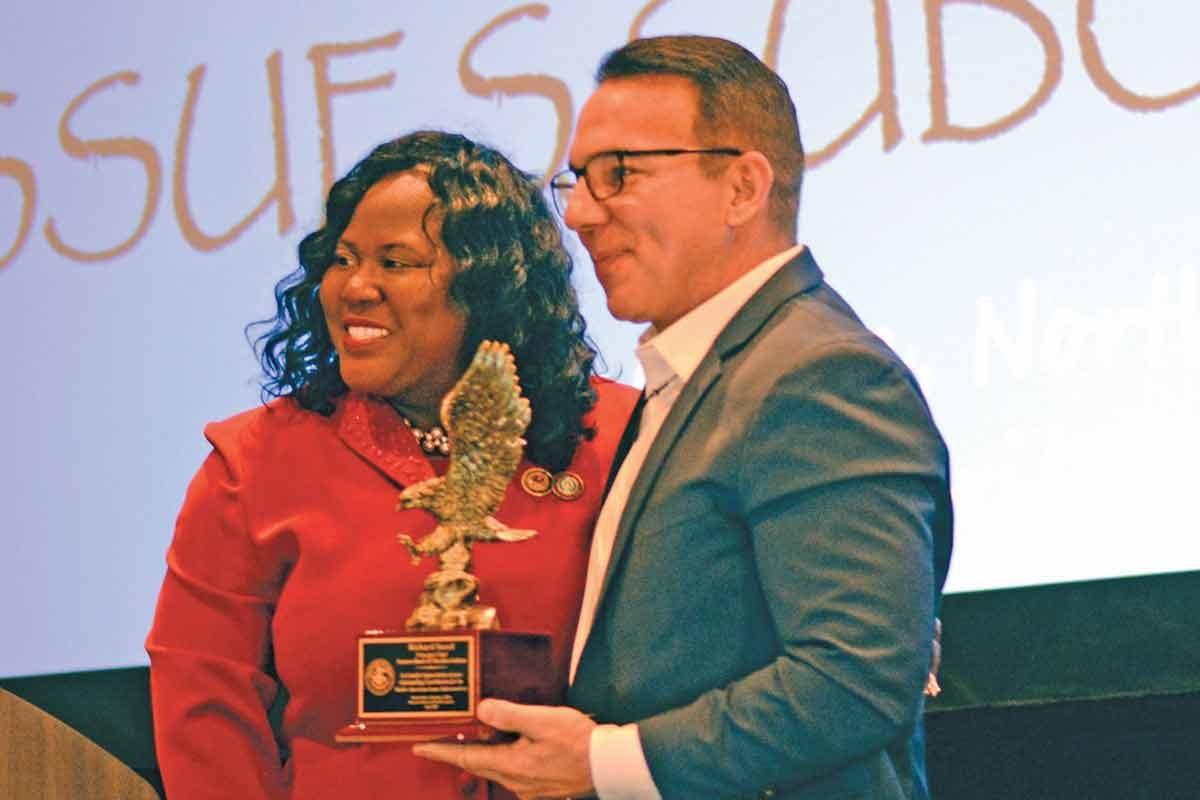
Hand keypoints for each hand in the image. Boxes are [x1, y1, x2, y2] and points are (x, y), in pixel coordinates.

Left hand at [413, 698, 596, 798]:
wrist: (608, 765)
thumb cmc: (579, 741)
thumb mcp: (543, 720)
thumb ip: (510, 715)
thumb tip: (481, 710)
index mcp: (511, 764)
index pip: (466, 757)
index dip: (441, 751)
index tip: (419, 747)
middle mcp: (515, 780)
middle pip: (478, 763)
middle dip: (458, 750)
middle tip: (440, 737)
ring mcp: (527, 786)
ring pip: (495, 766)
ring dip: (482, 752)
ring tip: (474, 734)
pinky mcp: (540, 785)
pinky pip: (511, 769)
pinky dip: (502, 756)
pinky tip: (508, 743)